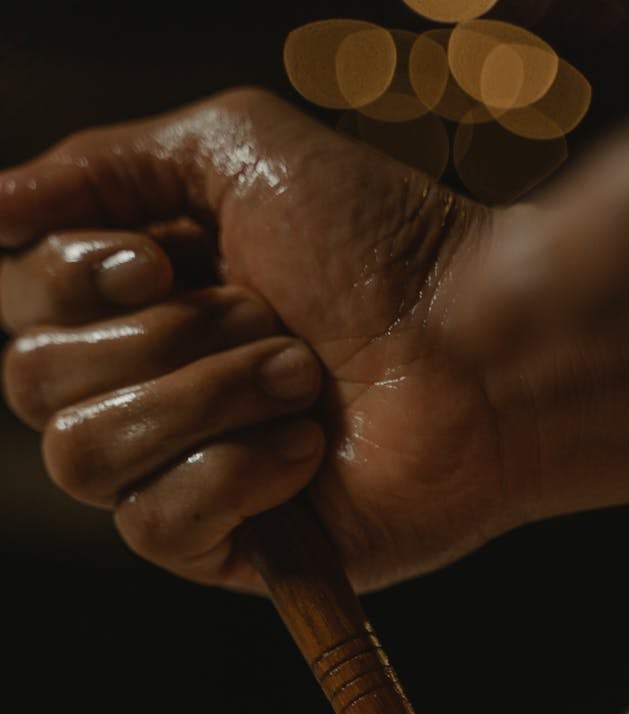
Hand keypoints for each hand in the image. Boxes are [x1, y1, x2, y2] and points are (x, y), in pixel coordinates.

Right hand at [2, 84, 628, 593]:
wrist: (482, 348)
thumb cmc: (380, 245)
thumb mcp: (237, 151)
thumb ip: (106, 166)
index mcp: (139, 301)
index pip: (22, 302)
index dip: (75, 279)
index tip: (164, 262)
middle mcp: (147, 384)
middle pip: (32, 382)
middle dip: (163, 341)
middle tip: (272, 323)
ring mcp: (180, 469)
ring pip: (81, 455)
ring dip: (203, 401)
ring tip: (302, 380)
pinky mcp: (224, 545)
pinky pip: (155, 525)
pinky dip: (235, 474)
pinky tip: (308, 450)